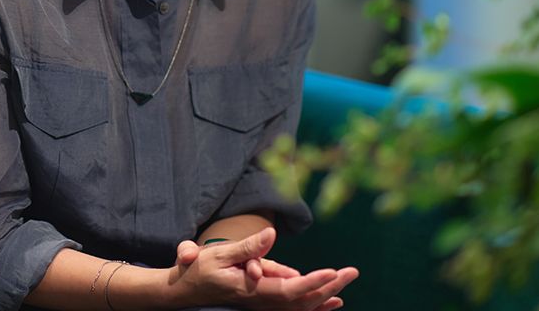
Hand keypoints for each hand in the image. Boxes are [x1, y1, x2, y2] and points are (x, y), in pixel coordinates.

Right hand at [169, 228, 357, 309]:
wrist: (186, 289)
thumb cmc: (200, 269)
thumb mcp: (219, 253)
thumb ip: (248, 246)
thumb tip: (271, 234)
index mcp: (252, 290)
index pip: (290, 290)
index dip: (313, 283)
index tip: (332, 272)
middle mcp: (261, 301)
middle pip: (302, 300)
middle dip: (329, 286)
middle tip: (351, 272)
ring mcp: (264, 304)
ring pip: (301, 305)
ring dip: (326, 294)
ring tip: (347, 280)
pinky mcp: (264, 301)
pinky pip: (295, 306)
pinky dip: (316, 304)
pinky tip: (332, 301)